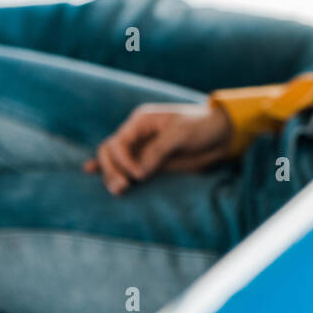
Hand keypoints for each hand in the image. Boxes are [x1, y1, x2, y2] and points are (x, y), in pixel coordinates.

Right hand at [84, 101, 232, 194]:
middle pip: (109, 152)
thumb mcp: (180, 134)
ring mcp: (143, 150)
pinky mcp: (150, 163)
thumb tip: (139, 173)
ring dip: (112, 175)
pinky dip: (110, 169)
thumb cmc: (202, 126)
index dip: (123, 161)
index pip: (118, 143)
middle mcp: (138, 135)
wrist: (221, 135)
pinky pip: (126, 167)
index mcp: (141, 122)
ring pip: (115, 162)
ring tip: (120, 190)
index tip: (139, 175)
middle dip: (111, 170)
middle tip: (122, 188)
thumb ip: (158, 151)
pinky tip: (91, 172)